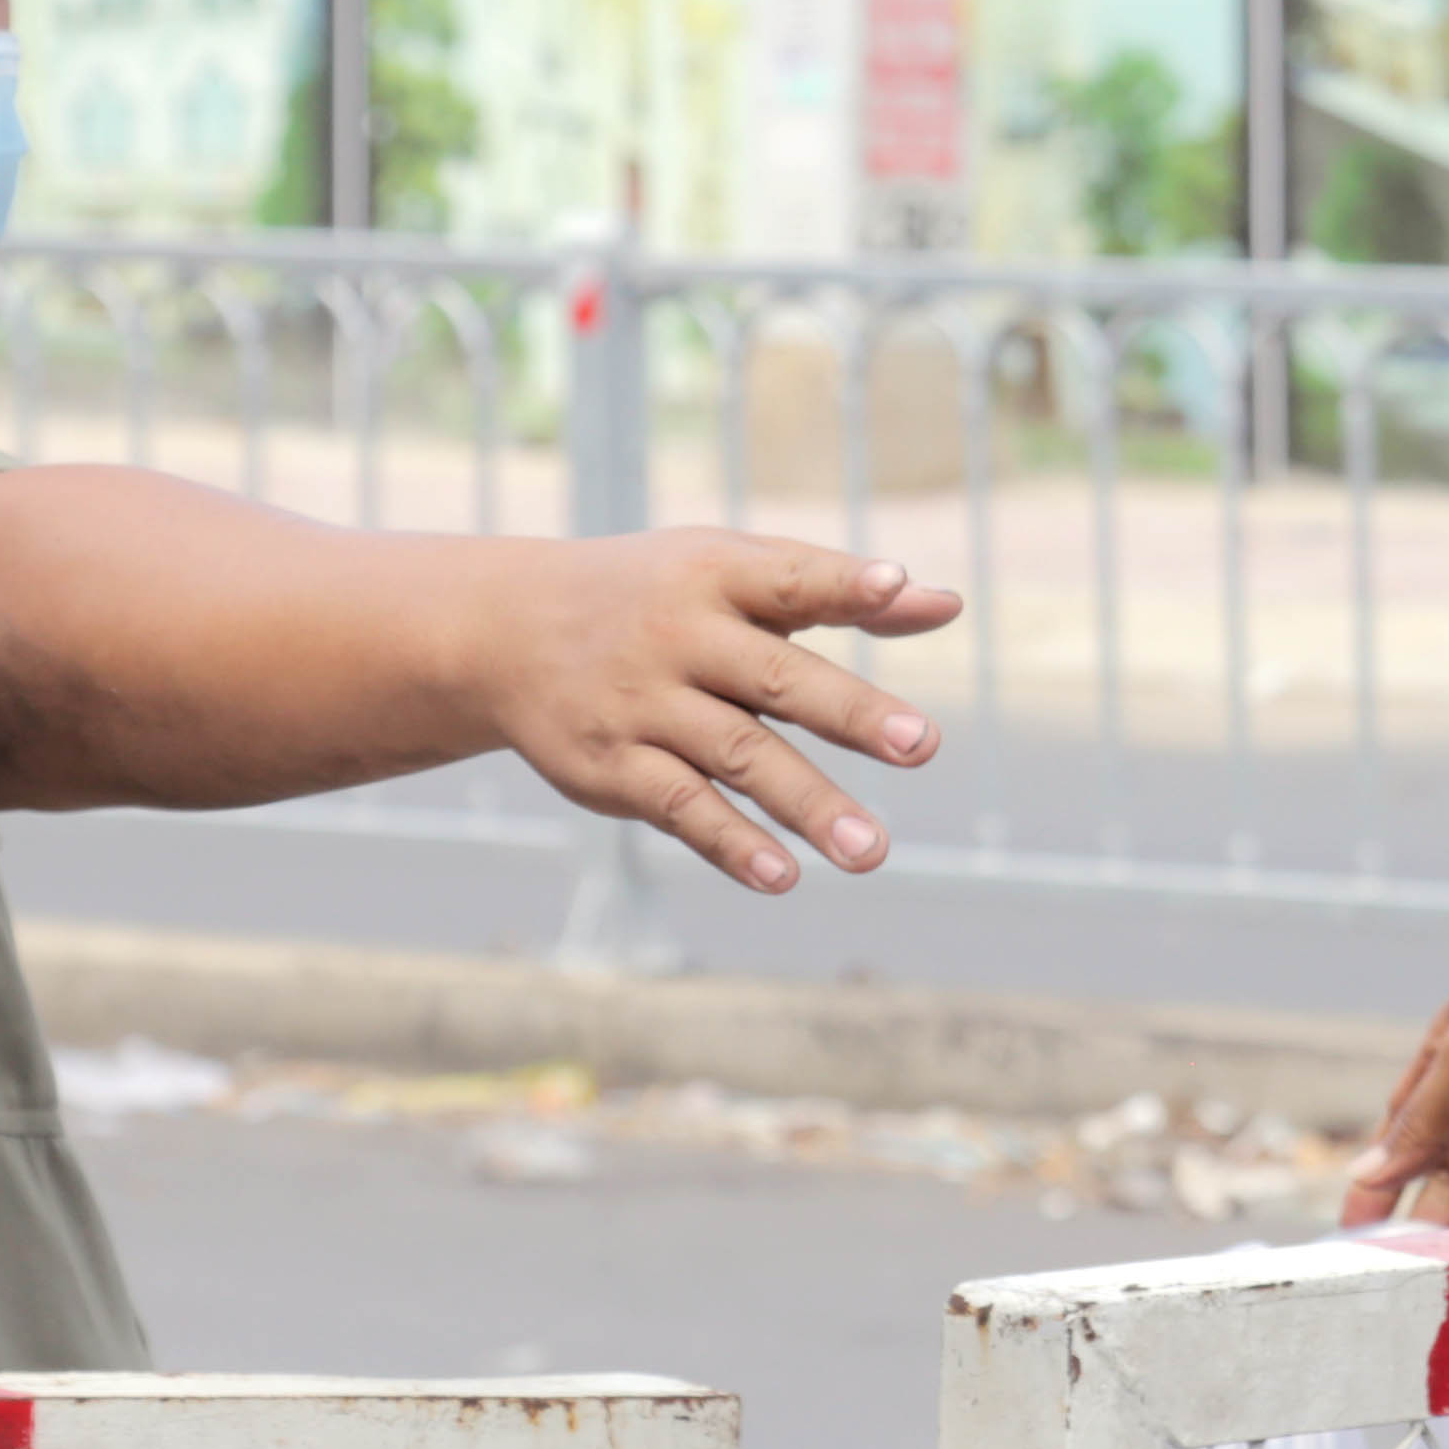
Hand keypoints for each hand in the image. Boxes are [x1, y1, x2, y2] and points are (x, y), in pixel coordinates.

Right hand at [498, 531, 959, 892]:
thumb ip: (836, 590)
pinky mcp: (612, 766)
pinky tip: (782, 874)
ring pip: (737, 755)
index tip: (897, 586)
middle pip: (776, 677)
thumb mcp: (733, 574)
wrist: (505, 631)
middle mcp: (679, 636)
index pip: (790, 578)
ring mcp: (642, 704)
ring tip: (871, 850)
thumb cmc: (657, 597)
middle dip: (852, 714)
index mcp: (716, 576)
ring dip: (807, 804)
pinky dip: (731, 842)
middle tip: (924, 746)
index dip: (844, 582)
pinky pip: (681, 807)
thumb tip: (944, 603)